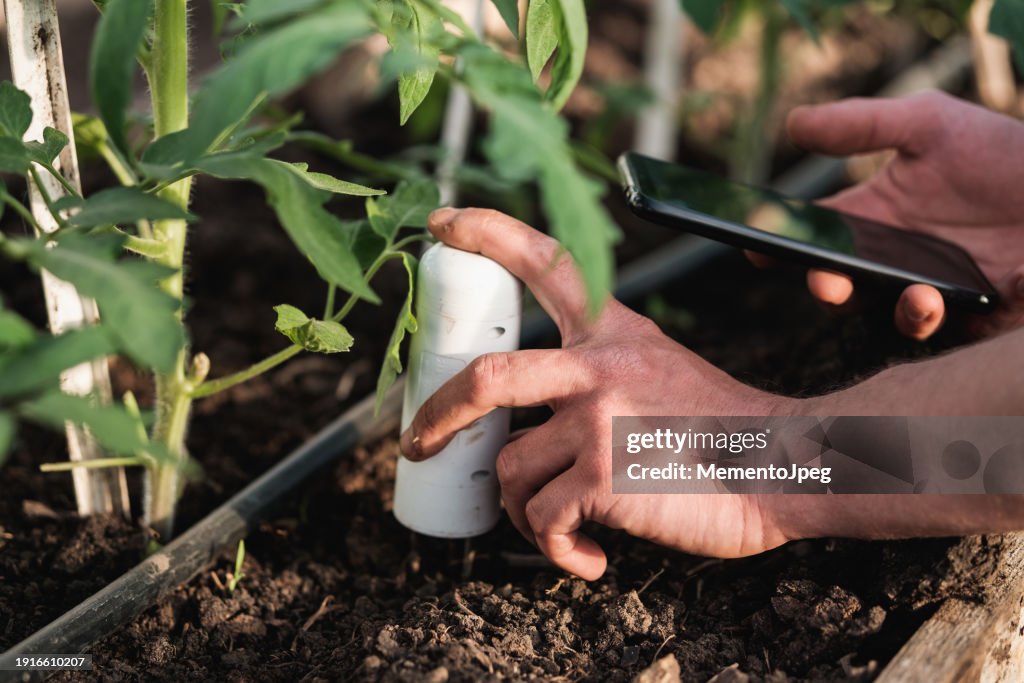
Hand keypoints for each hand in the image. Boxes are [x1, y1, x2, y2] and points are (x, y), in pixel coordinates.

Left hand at [400, 208, 791, 579]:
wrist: (782, 467)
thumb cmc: (719, 430)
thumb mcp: (659, 369)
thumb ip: (597, 377)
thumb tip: (527, 429)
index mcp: (612, 333)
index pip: (545, 264)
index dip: (487, 234)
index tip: (442, 223)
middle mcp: (599, 366)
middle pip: (487, 377)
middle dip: (438, 416)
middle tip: (419, 443)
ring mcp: (598, 420)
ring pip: (512, 469)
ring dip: (519, 511)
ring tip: (555, 526)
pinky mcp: (602, 476)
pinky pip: (544, 519)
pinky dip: (557, 549)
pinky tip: (588, 556)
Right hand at [786, 91, 1023, 339]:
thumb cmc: (1001, 153)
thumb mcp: (929, 124)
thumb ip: (862, 125)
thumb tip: (794, 123)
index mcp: (874, 217)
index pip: (815, 236)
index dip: (780, 243)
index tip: (757, 247)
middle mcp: (892, 260)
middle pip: (840, 284)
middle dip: (825, 286)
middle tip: (824, 280)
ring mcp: (927, 291)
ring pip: (884, 316)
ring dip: (890, 309)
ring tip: (914, 293)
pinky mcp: (968, 319)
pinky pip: (936, 334)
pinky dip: (927, 320)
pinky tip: (937, 298)